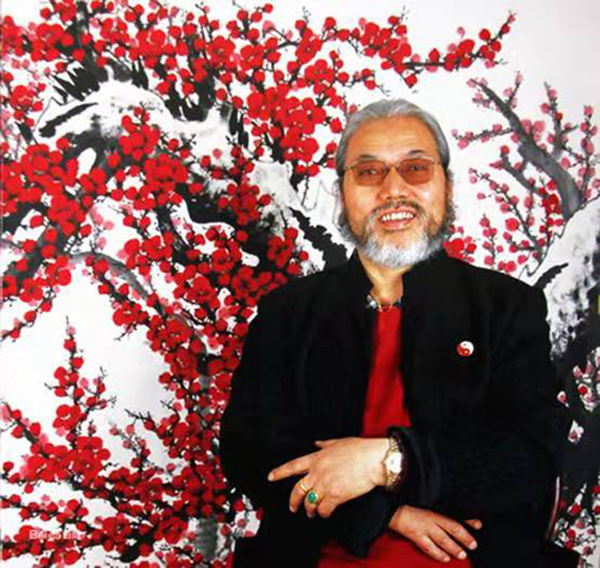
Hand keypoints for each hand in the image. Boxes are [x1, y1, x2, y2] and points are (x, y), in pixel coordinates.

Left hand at [268, 437, 387, 518]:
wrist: (373, 460)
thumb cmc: (359, 449)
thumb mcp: (338, 442)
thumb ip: (325, 444)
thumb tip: (317, 443)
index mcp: (316, 458)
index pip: (292, 466)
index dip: (280, 472)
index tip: (271, 477)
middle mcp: (317, 472)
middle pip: (297, 490)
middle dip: (293, 501)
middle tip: (293, 507)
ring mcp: (325, 485)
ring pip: (309, 503)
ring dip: (309, 510)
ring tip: (312, 512)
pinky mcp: (336, 496)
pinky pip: (324, 509)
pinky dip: (323, 513)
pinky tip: (326, 513)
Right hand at [389, 505, 480, 562]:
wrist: (388, 502)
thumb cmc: (404, 496)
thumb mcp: (421, 497)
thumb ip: (433, 501)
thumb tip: (445, 504)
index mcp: (434, 505)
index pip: (454, 512)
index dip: (467, 518)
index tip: (478, 523)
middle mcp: (431, 517)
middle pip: (452, 527)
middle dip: (464, 537)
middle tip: (473, 544)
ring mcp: (423, 527)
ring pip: (443, 540)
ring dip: (454, 548)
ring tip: (462, 555)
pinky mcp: (414, 535)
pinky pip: (429, 548)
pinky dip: (438, 554)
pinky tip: (444, 558)